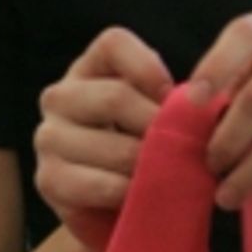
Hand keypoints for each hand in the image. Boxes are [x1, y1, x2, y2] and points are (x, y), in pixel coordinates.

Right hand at [34, 28, 172, 249]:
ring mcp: (48, 137)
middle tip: (188, 147)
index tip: (173, 97)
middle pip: (115, 97)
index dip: (149, 67)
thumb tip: (203, 102)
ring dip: (150, 164)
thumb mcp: (154, 113)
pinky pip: (98, 184)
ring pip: (110, 145)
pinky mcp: (48, 179)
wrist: (112, 208)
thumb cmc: (141, 149)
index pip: (113, 43)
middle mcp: (60, 96)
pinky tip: (144, 193)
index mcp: (89, 68)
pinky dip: (130, 191)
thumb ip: (170, 100)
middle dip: (159, 126)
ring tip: (173, 174)